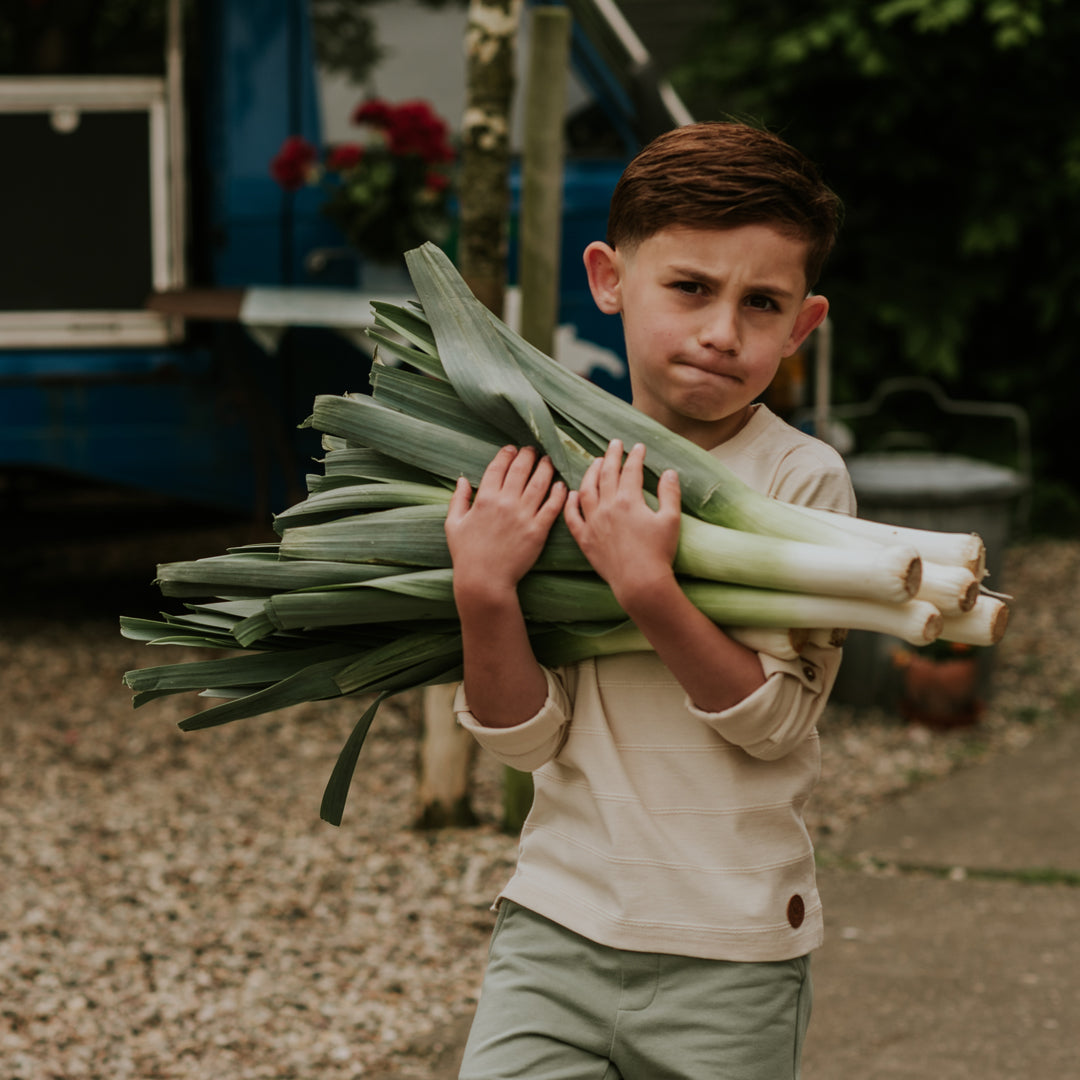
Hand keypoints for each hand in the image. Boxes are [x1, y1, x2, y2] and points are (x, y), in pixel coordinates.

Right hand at [445, 446, 566, 603]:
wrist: (484, 581)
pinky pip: (553, 506)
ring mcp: (524, 516)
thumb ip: (458, 499)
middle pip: (521, 469)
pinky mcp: (538, 530)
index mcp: (485, 499)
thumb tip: (462, 479)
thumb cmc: (466, 554)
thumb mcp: (453, 525)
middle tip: (533, 449)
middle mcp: (506, 503)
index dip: (506, 454)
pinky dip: (559, 493)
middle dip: (528, 455)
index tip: (512, 449)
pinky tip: (561, 485)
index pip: (498, 467)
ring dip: (546, 468)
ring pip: (540, 483)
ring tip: (548, 461)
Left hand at [563, 439, 681, 607]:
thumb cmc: (659, 552)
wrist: (640, 582)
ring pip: (587, 490)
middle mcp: (607, 507)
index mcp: (629, 500)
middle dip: (612, 456)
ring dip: (590, 473)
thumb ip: (670, 494)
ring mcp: (593, 522)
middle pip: (607, 474)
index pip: (630, 470)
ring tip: (595, 463)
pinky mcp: (585, 539)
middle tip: (614, 444)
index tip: (638, 447)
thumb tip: (669, 473)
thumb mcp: (671, 520)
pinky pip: (572, 517)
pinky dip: (571, 503)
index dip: (635, 456)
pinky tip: (573, 494)